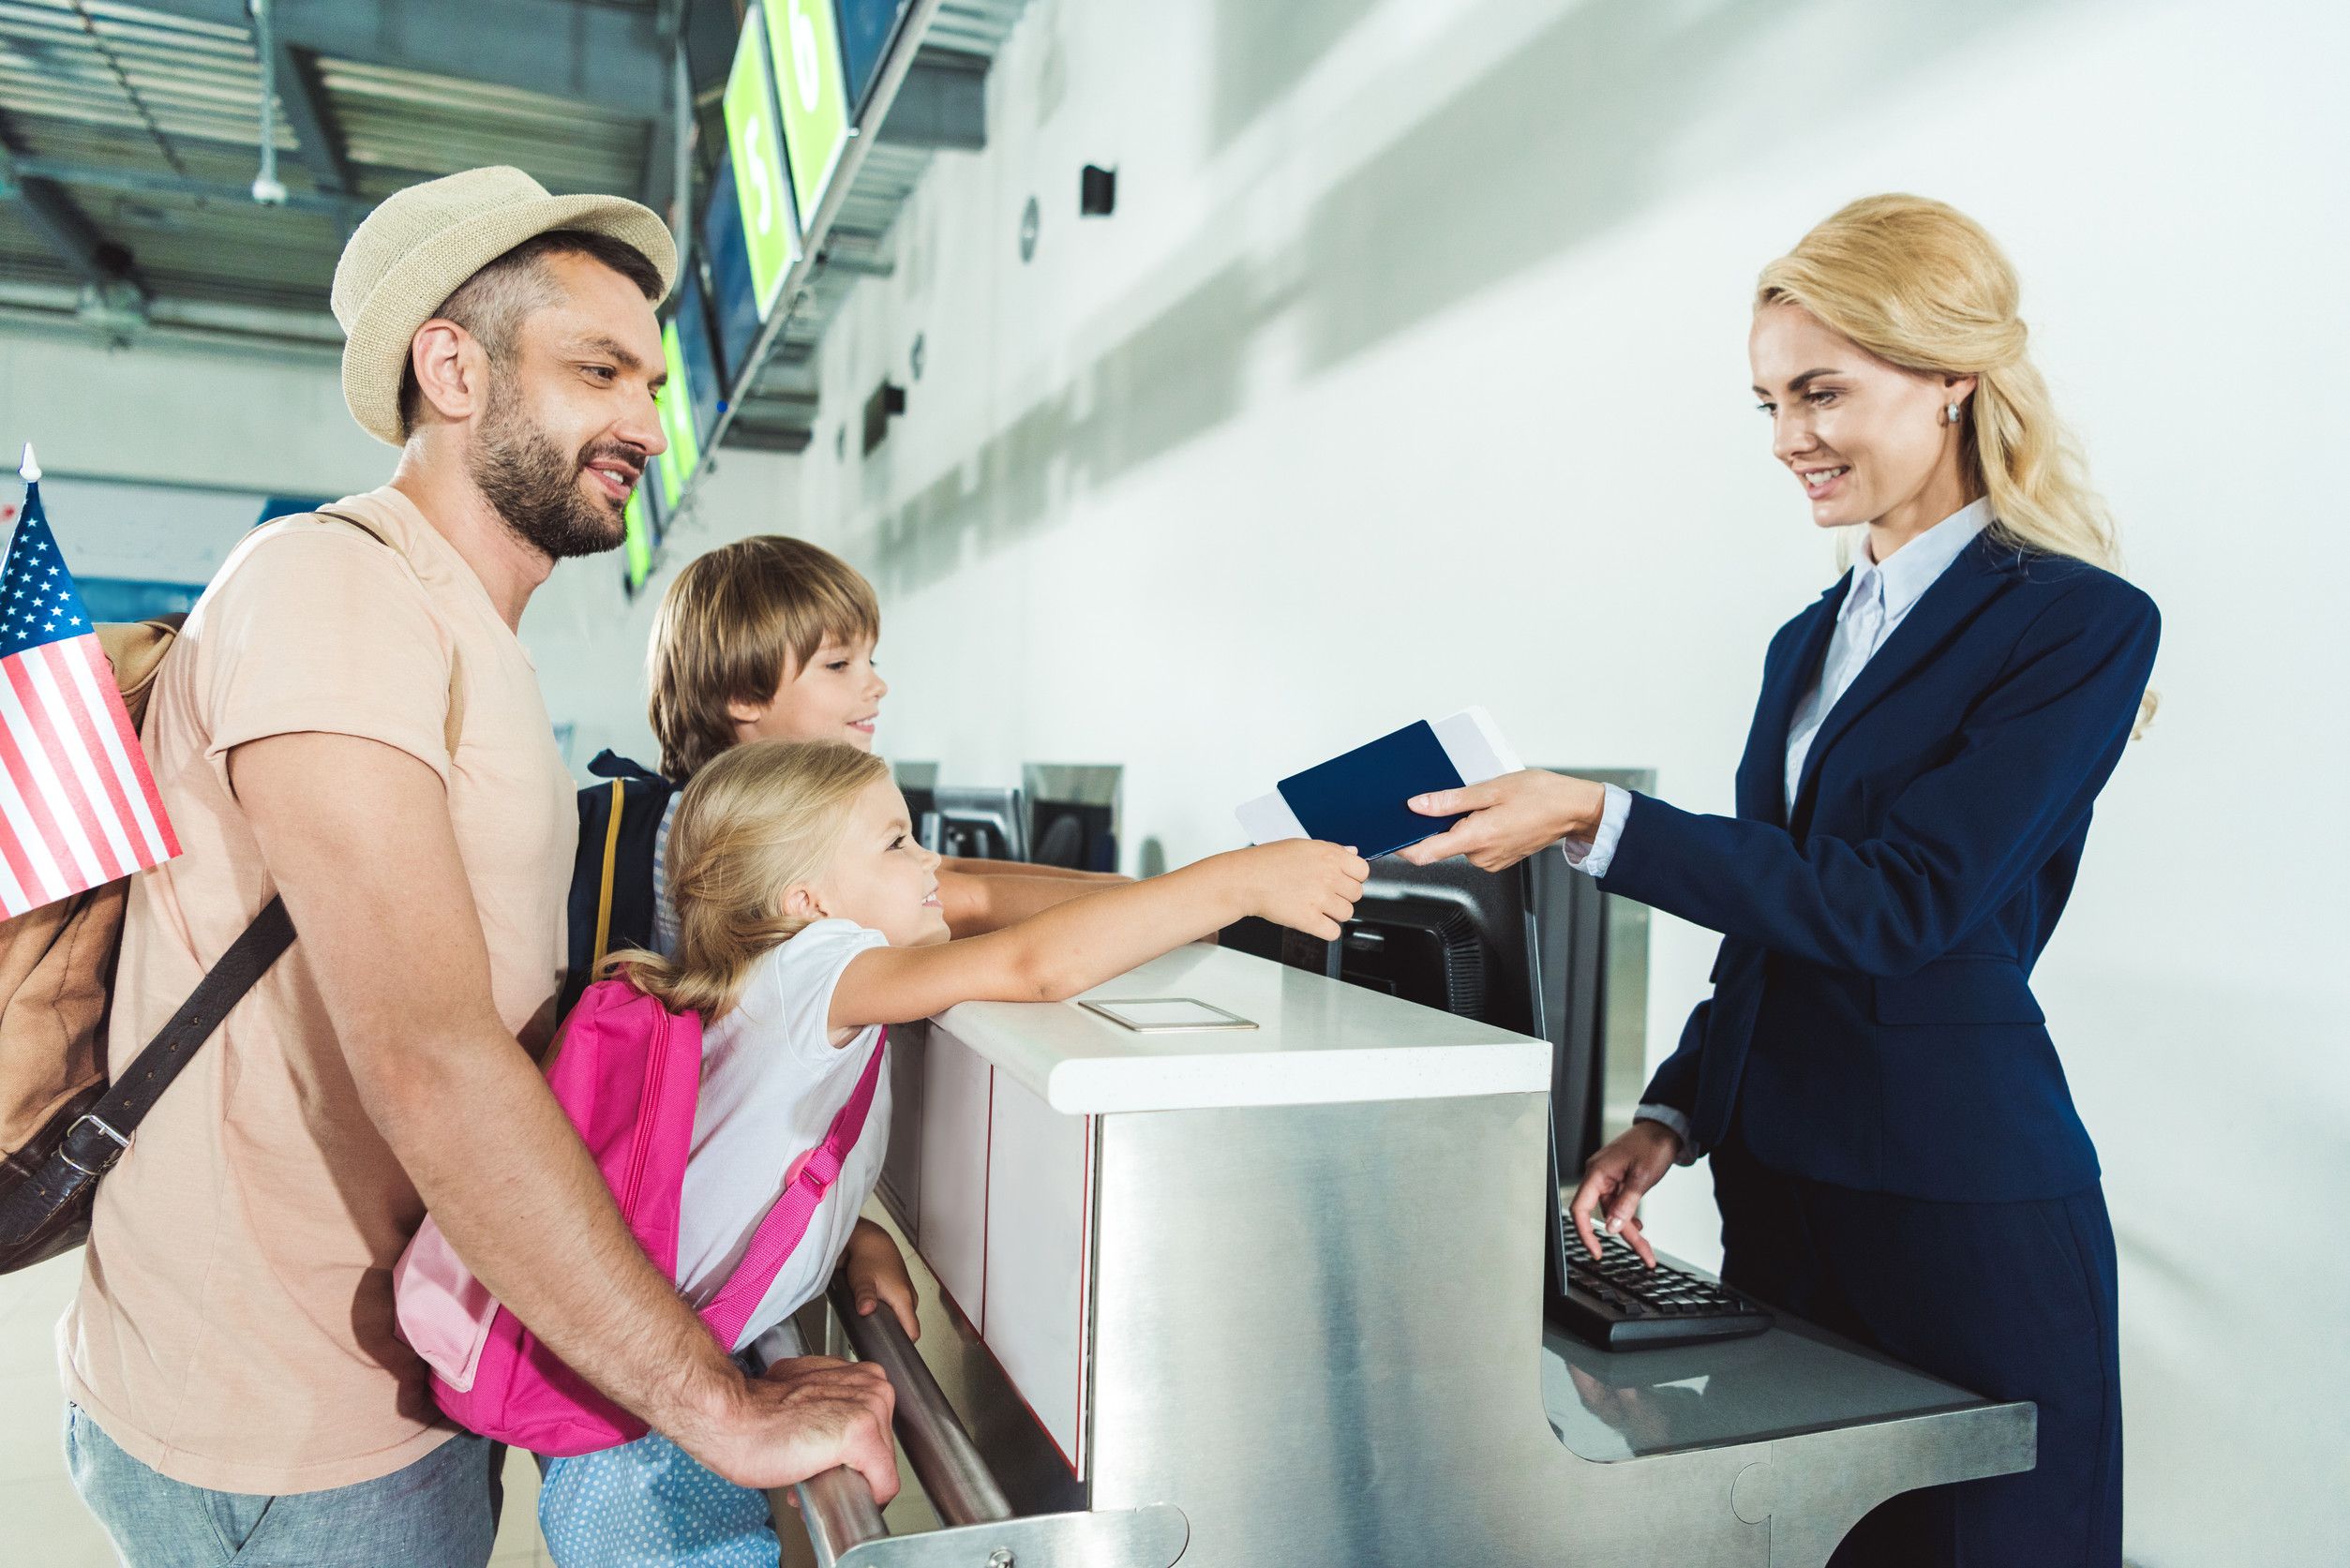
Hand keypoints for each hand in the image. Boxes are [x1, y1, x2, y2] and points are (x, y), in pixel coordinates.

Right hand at [671, 1355, 899, 1501]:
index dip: (848, 1452)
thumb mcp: (802, 1396)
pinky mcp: (861, 1434)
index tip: (823, 1460)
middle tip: (812, 1471)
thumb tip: (830, 1434)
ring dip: (850, 1483)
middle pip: (882, 1446)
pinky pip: (884, 1484)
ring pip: (883, 1465)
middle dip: (849, 1468)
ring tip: (812, 1479)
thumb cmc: (755, 1412)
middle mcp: (872, 1385)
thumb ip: (827, 1407)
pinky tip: (832, 1494)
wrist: (730, 1419)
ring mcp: (869, 1408)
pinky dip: (866, 1499)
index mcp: (860, 1375)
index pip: (877, 1428)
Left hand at [843, 1219, 920, 1341]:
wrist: (870, 1240)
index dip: (903, 1345)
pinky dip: (888, 1312)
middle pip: (906, 1327)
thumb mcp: (862, 1280)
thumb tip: (866, 1311)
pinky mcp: (900, 1290)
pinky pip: (898, 1308)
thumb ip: (865, 1297)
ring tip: (870, 1322)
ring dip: (889, 1321)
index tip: (889, 1351)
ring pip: (901, 1317)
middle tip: (871, 1338)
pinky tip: (873, 1310)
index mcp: (904, 1299)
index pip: (913, 1332)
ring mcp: (906, 1293)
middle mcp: (909, 1298)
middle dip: (892, 1334)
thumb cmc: (868, 1257)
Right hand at [1229, 840, 1369, 938]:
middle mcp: (1328, 876)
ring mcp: (1320, 898)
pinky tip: (1314, 921)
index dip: (1353, 877)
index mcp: (1329, 855)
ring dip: (1333, 913)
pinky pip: (1333, 932)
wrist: (1245, 879)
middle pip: (1356, 894)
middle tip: (1324, 893)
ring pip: (1347, 914)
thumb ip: (1332, 850)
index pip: (1363, 871)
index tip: (1343, 880)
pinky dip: (1326, 930)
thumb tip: (1352, 853)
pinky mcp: (1309, 919)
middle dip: (1342, 895)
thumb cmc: (1268, 861)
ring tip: (1316, 906)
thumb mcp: (1302, 846)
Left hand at [1396, 770, 1606, 872]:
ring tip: (1477, 802)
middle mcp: (1481, 855)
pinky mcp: (1498, 858)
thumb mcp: (1492, 789)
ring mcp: (1491, 860)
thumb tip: (1418, 805)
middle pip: (1441, 845)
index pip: (1425, 853)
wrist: (1574, 810)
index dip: (1402, 846)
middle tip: (1444, 798)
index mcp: (1477, 838)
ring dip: (1457, 824)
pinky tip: (1487, 812)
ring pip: (1458, 844)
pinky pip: (1473, 845)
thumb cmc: (1541, 795)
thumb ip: (1451, 800)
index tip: (1389, 835)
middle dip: (1435, 824)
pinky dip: (1471, 829)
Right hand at [1568, 1121, 1682, 1268]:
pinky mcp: (1619, 1179)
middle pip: (1603, 1214)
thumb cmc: (1652, 1145)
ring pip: (1613, 1211)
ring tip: (1646, 1245)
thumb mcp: (1641, 1177)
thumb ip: (1626, 1204)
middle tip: (1642, 1252)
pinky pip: (1619, 1203)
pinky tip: (1638, 1224)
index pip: (1580, 1208)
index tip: (1598, 1251)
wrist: (1665, 1129)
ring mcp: (1609, 1178)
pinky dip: (1628, 1215)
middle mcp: (1599, 1176)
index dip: (1586, 1233)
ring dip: (1629, 1229)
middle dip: (1622, 1235)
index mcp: (1597, 1173)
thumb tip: (1612, 1227)